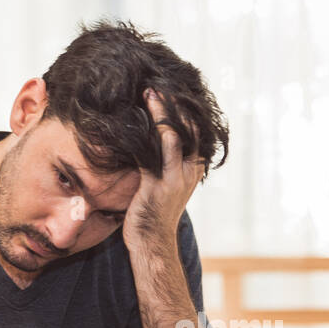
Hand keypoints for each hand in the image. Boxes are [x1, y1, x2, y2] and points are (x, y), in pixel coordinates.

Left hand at [121, 89, 205, 244]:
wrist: (151, 244)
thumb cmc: (153, 214)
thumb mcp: (166, 184)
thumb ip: (164, 162)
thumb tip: (151, 138)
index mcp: (193, 168)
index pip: (197, 131)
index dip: (186, 109)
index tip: (172, 90)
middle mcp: (189, 171)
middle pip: (189, 128)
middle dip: (176, 105)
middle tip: (160, 84)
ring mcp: (174, 178)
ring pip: (172, 137)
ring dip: (161, 113)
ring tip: (149, 93)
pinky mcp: (156, 186)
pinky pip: (151, 155)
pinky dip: (143, 136)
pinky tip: (131, 122)